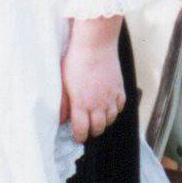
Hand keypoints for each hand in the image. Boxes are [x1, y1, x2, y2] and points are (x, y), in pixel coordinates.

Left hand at [60, 17, 124, 141]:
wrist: (95, 45)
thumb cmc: (75, 61)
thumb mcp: (62, 84)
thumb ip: (62, 104)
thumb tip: (61, 119)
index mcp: (81, 104)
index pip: (82, 130)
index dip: (79, 137)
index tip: (78, 137)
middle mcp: (98, 104)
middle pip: (98, 128)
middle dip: (92, 132)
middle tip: (87, 129)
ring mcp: (111, 97)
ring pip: (111, 119)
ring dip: (104, 122)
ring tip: (97, 119)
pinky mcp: (120, 88)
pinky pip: (120, 107)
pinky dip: (115, 110)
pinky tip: (108, 107)